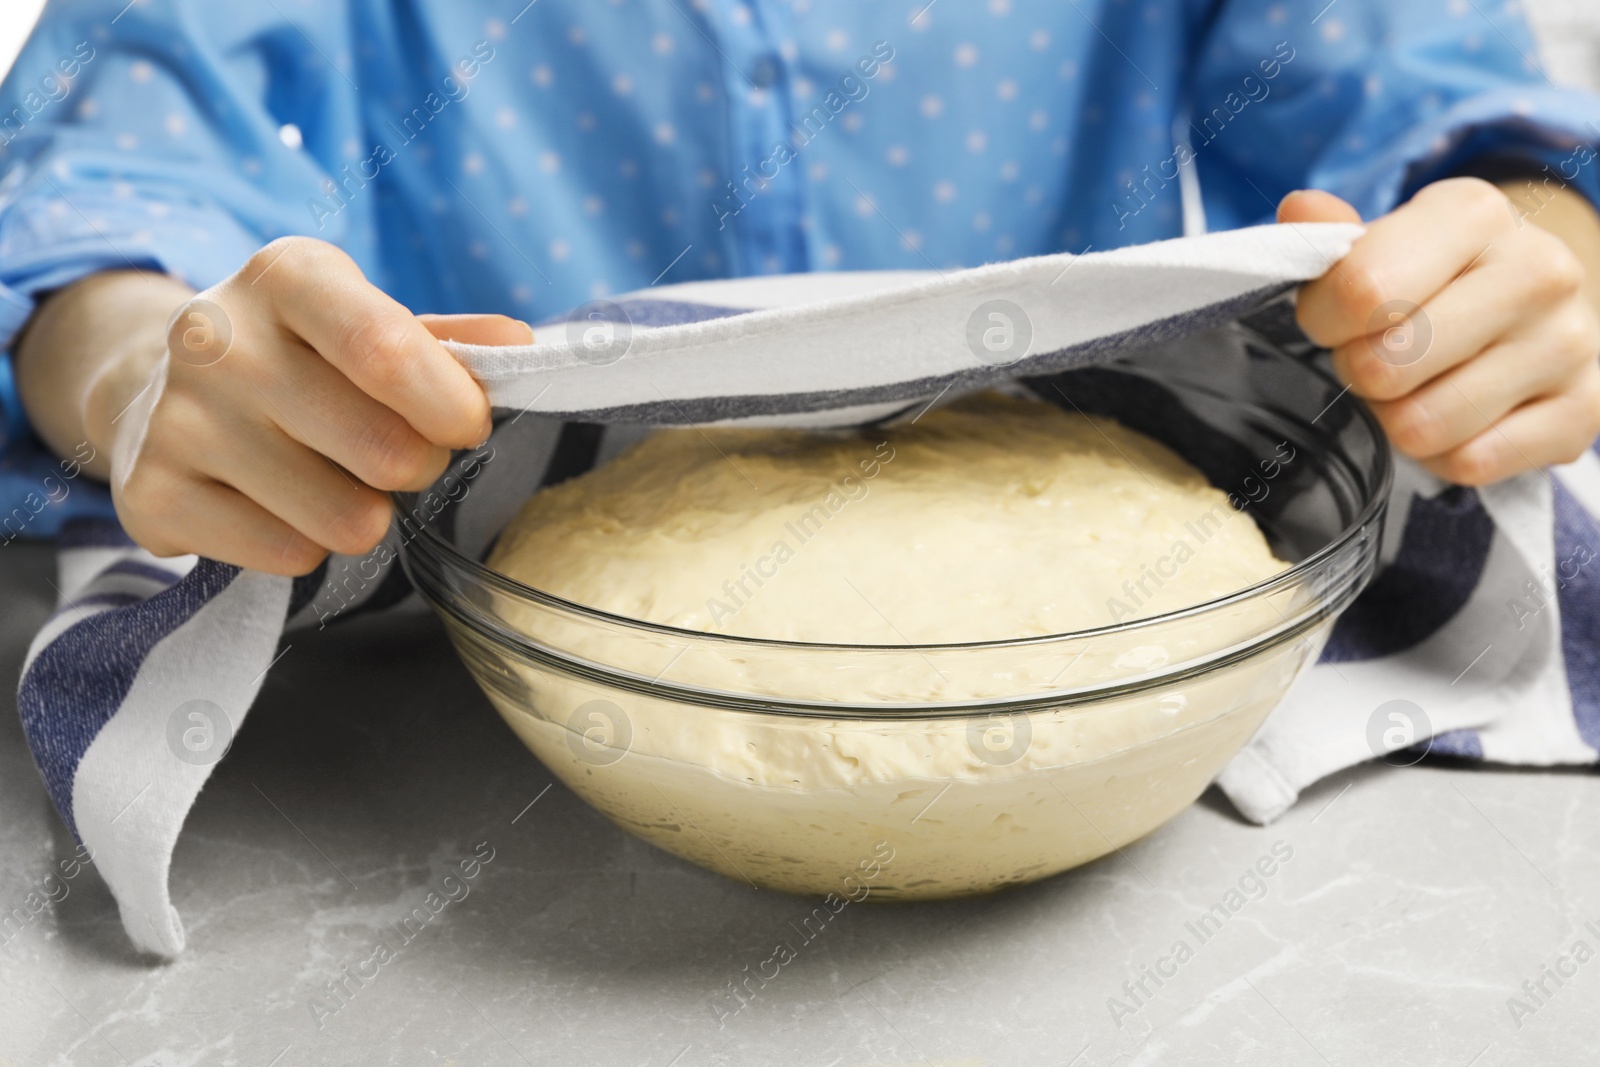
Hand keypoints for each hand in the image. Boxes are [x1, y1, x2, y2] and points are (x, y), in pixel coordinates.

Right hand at [92, 237, 529, 573]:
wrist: (157, 390)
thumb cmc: (296, 355)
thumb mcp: (364, 322)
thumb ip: (448, 341)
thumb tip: (521, 348)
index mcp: (286, 277)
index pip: (387, 350)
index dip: (449, 404)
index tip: (468, 426)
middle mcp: (219, 338)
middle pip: (382, 450)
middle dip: (418, 467)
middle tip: (398, 456)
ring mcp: (177, 419)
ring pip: (343, 519)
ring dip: (364, 515)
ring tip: (334, 480)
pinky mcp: (150, 494)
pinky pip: (288, 555)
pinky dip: (306, 546)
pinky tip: (279, 505)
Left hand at [1281, 178, 1599, 484]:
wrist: (1532, 314)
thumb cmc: (1432, 279)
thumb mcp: (1380, 244)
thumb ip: (1332, 235)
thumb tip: (1300, 211)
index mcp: (1475, 213)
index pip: (1361, 289)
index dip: (1322, 319)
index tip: (1333, 320)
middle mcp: (1538, 270)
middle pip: (1385, 366)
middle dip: (1359, 373)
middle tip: (1374, 360)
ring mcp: (1569, 342)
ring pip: (1423, 425)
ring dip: (1396, 421)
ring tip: (1413, 390)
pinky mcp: (1585, 410)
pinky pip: (1470, 463)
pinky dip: (1442, 458)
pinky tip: (1454, 422)